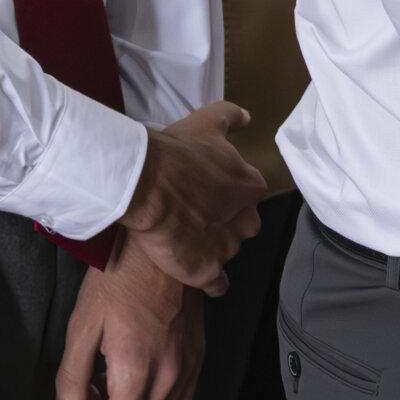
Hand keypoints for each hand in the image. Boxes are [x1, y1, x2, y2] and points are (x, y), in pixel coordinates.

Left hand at [53, 232, 204, 399]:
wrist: (163, 242)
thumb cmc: (121, 277)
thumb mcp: (82, 328)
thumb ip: (71, 382)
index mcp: (137, 369)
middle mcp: (170, 372)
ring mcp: (189, 363)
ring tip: (112, 386)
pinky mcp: (199, 352)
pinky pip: (181, 399)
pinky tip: (139, 375)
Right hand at [118, 103, 265, 292]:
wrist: (147, 184)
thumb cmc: (179, 152)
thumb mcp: (210, 121)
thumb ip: (232, 116)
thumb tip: (246, 117)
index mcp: (251, 186)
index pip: (249, 194)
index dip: (229, 195)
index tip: (210, 194)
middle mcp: (247, 218)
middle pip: (243, 225)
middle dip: (227, 223)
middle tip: (199, 218)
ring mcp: (227, 246)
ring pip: (228, 251)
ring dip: (214, 249)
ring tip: (190, 243)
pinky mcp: (206, 270)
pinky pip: (217, 284)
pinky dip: (213, 283)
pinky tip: (203, 277)